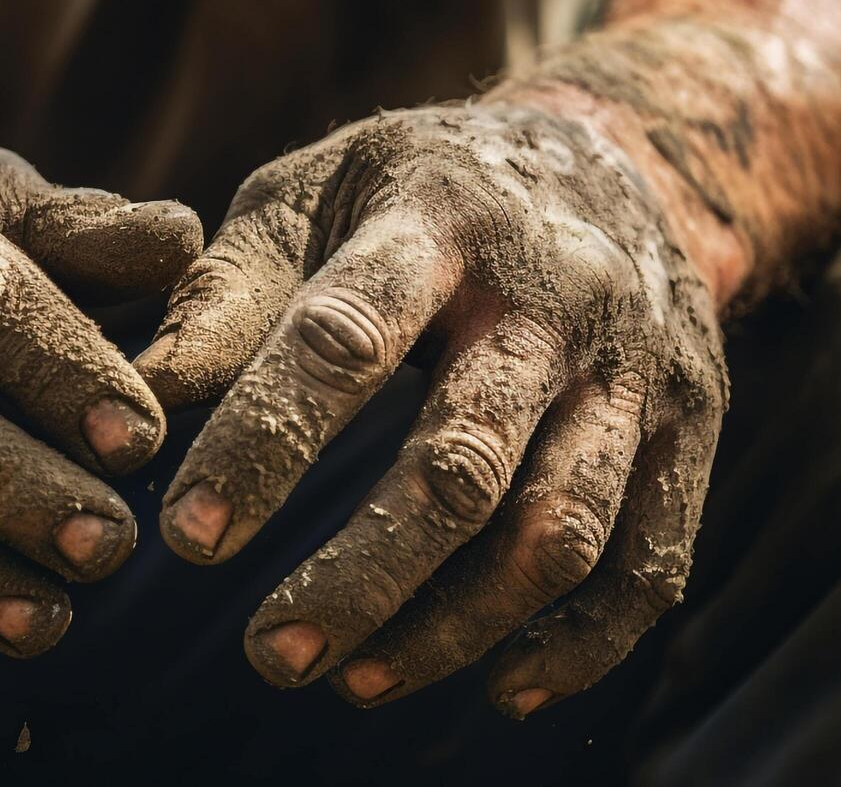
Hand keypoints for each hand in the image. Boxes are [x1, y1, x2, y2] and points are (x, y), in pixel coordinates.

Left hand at [135, 105, 726, 713]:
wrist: (619, 151)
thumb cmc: (421, 184)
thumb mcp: (314, 192)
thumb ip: (230, 291)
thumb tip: (145, 395)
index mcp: (437, 218)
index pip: (342, 340)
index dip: (264, 442)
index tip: (189, 536)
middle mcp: (553, 295)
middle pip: (463, 461)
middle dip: (362, 574)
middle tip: (271, 656)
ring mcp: (637, 365)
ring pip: (558, 529)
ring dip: (456, 626)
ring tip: (353, 681)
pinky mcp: (695, 423)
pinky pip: (650, 560)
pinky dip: (582, 645)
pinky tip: (501, 689)